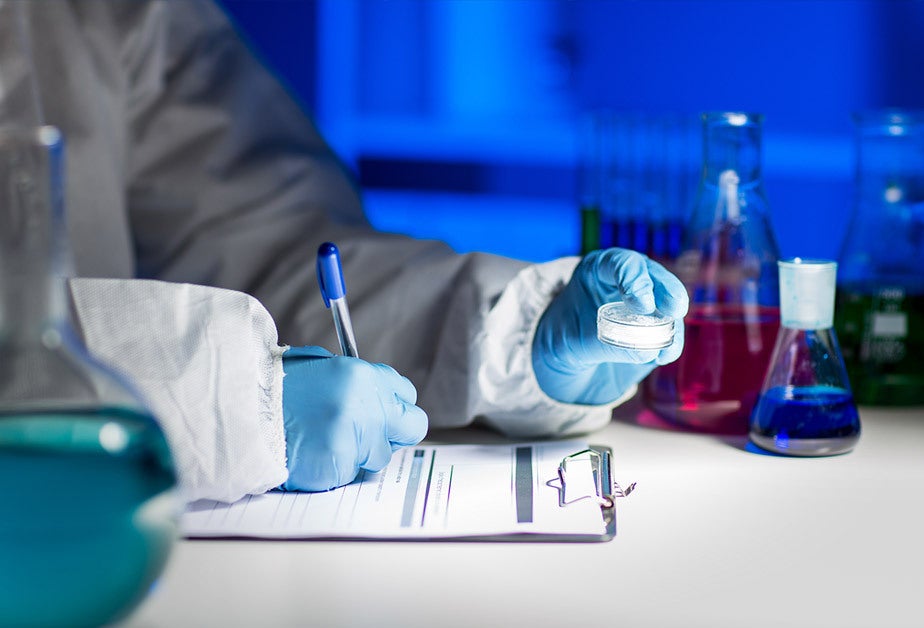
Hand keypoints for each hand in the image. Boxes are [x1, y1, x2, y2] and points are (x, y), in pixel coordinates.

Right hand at [281, 346, 427, 490]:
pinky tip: (311, 454)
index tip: (381, 411)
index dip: (392, 404)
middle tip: (368, 434)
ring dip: (359, 453)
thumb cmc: (275, 389)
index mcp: (361, 376)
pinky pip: (350, 474)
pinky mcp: (339, 465)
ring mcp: (354, 437)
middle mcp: (365, 405)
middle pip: (411, 426)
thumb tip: (379, 398)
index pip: (406, 394)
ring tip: (322, 441)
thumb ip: (358, 384)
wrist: (240, 411)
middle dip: (394, 431)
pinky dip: (334, 469)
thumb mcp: (322, 368)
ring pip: (379, 456)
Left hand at [532, 248, 688, 404]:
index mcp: (597, 270)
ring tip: (666, 349)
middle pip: (653, 275)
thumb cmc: (564, 341)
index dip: (634, 279)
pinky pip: (670, 330)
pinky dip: (671, 343)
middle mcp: (625, 278)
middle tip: (675, 309)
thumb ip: (606, 344)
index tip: (642, 305)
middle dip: (667, 289)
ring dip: (671, 323)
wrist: (568, 361)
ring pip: (668, 302)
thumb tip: (647, 350)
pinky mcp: (655, 325)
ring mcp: (644, 299)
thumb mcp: (573, 342)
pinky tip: (664, 356)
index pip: (619, 263)